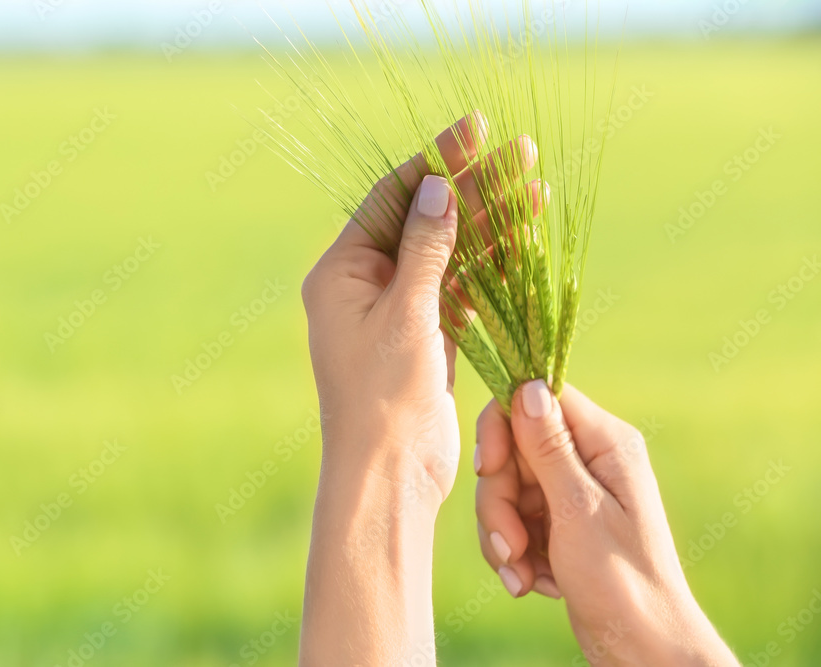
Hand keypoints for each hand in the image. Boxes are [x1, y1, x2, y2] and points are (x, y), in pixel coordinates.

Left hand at [299, 115, 539, 665]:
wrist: (389, 473)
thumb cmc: (383, 395)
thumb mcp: (404, 312)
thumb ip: (423, 247)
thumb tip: (437, 186)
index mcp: (341, 272)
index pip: (390, 199)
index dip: (434, 163)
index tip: (474, 131)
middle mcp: (365, 285)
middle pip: (423, 221)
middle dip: (472, 189)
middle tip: (520, 153)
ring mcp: (397, 310)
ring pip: (447, 255)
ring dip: (489, 226)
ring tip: (535, 190)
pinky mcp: (426, 337)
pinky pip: (458, 290)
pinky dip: (488, 268)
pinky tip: (521, 241)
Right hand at [475, 381, 737, 664]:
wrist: (641, 648)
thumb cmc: (622, 581)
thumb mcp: (578, 510)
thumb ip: (550, 447)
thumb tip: (527, 385)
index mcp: (605, 443)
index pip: (536, 400)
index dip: (501, 429)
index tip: (488, 469)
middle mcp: (589, 458)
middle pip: (513, 450)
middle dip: (499, 502)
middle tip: (508, 547)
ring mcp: (572, 492)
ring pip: (507, 488)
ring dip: (503, 535)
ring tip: (521, 576)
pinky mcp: (560, 523)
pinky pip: (515, 519)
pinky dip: (515, 553)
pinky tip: (531, 582)